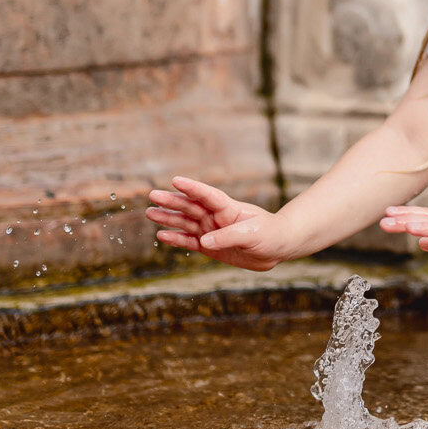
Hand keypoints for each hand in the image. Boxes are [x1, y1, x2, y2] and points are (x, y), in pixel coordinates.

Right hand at [146, 177, 291, 271]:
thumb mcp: (251, 234)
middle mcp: (216, 217)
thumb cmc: (269, 234)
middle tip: (152, 195)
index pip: (208, 195)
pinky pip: (189, 241)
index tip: (175, 180)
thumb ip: (227, 237)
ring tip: (150, 213)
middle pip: (191, 207)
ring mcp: (211, 230)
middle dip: (172, 201)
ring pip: (186, 223)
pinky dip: (176, 239)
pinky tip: (162, 235)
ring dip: (169, 218)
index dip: (192, 188)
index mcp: (228, 208)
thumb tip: (203, 241)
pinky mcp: (210, 246)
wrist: (277, 248)